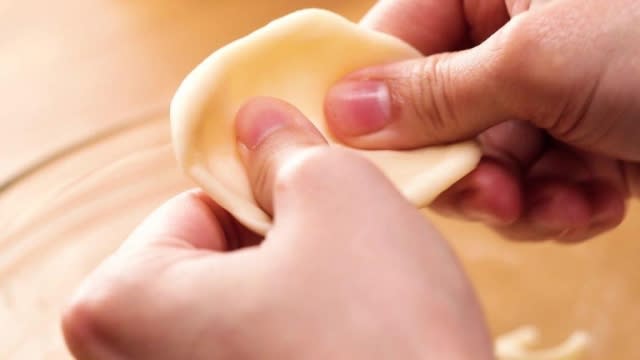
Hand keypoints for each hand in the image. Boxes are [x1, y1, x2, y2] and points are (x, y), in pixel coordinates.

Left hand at [62, 97, 491, 359]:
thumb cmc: (383, 342)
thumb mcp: (336, 196)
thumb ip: (283, 147)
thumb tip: (258, 124)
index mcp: (119, 305)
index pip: (194, 207)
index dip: (266, 200)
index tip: (316, 218)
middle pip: (214, 264)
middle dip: (283, 251)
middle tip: (344, 269)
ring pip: (246, 312)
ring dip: (302, 297)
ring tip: (356, 322)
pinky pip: (266, 355)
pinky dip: (307, 344)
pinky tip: (352, 355)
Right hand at [324, 0, 639, 240]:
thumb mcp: (540, 62)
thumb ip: (436, 92)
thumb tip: (347, 112)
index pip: (394, 40)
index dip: (372, 101)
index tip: (367, 156)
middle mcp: (513, 31)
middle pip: (436, 113)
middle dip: (463, 166)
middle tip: (487, 194)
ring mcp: (547, 87)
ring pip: (485, 158)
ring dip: (514, 195)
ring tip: (551, 202)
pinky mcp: (579, 133)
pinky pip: (533, 180)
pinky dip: (557, 204)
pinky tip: (593, 201)